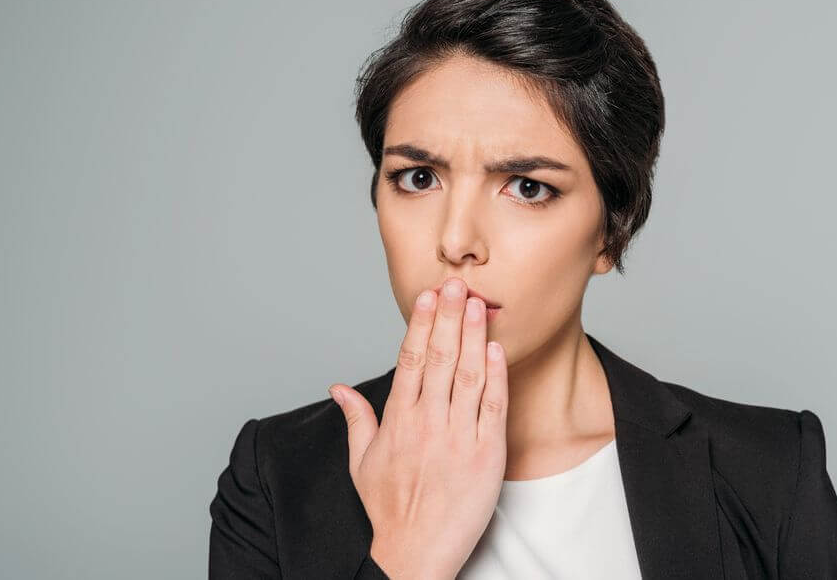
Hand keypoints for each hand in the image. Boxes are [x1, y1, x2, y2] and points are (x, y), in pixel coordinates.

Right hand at [329, 276, 508, 579]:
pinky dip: (496, 376)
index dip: (420, 323)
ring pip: (467, 374)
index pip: (409, 359)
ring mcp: (458, 437)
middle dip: (449, 316)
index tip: (428, 296)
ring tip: (479, 304)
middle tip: (458, 283)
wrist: (413, 554)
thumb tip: (339, 388)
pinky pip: (493, 407)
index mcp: (397, 420)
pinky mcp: (486, 454)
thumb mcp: (361, 462)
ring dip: (473, 336)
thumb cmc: (388, 510)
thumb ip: (356, 418)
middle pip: (439, 357)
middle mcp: (427, 423)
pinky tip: (497, 349)